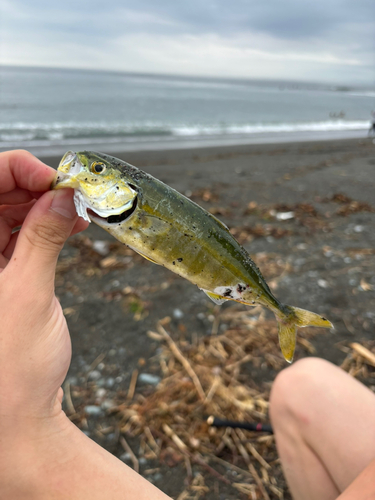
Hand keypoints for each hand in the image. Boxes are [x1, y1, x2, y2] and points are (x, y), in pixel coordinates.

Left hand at [0, 150, 87, 421]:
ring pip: (8, 214)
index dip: (14, 171)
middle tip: (72, 193)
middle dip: (33, 187)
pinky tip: (71, 227)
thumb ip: (44, 238)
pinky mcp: (1, 276)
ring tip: (77, 212)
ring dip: (43, 207)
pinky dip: (46, 228)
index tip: (54, 179)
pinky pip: (20, 237)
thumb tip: (64, 197)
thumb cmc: (11, 370)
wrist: (17, 419)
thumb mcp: (30, 293)